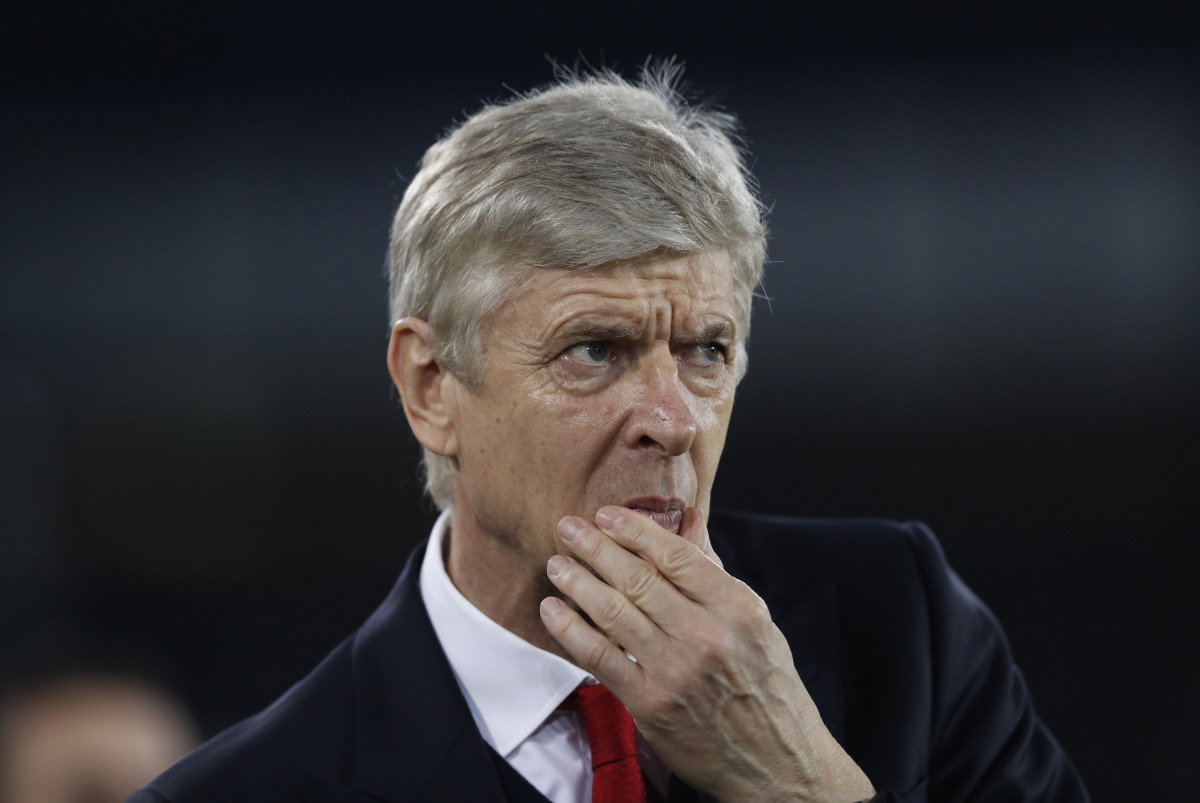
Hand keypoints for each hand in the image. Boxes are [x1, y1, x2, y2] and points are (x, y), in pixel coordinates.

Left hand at [539, 506, 874, 802]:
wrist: (775, 758)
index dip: (635, 531)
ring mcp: (675, 670)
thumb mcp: (755, 621)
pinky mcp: (650, 703)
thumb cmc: (765, 684)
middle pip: (638, 579)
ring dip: (578, 583)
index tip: (606, 515)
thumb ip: (714, 570)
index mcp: (735, 607)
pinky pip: (600, 657)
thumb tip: (691, 517)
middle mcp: (706, 635)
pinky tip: (553, 609)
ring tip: (556, 565)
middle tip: (567, 528)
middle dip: (595, 548)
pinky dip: (571, 630)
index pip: (676, 556)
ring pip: (614, 613)